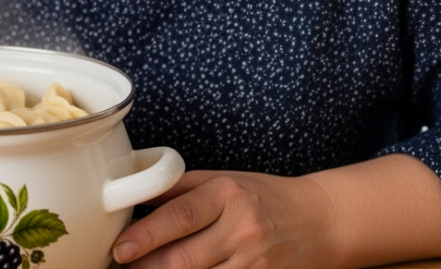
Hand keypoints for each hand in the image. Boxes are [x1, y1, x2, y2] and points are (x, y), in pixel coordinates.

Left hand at [112, 170, 338, 268]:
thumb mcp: (223, 180)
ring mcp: (255, 262)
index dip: (146, 235)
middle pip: (184, 258)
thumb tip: (130, 192)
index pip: (180, 215)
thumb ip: (178, 188)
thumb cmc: (263, 197)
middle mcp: (242, 228)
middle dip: (145, 267)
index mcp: (227, 194)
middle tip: (121, 267)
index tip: (120, 248)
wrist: (320, 221)